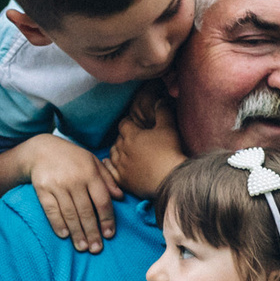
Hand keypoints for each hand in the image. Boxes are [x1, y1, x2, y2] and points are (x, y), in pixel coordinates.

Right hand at [24, 134, 122, 252]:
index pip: (102, 201)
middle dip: (92, 232)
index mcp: (90, 173)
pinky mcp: (42, 189)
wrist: (41, 149)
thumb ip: (107, 179)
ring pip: (69, 214)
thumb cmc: (72, 158)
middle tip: (96, 249)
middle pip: (86, 211)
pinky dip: (58, 224)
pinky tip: (64, 235)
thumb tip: (120, 197)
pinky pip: (51, 210)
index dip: (107, 220)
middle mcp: (75, 180)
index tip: (109, 235)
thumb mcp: (93, 162)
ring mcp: (57, 185)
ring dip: (77, 233)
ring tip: (82, 247)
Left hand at [104, 85, 186, 201]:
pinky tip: (108, 162)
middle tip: (133, 138)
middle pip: (118, 139)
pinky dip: (108, 166)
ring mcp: (121, 166)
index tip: (134, 124)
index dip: (129, 122)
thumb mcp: (168, 127)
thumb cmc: (170, 152)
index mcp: (132, 136)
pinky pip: (110, 171)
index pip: (124, 124)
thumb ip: (162, 111)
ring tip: (124, 150)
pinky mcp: (123, 180)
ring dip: (117, 150)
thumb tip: (160, 99)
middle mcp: (123, 150)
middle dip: (124, 136)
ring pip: (113, 154)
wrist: (171, 179)